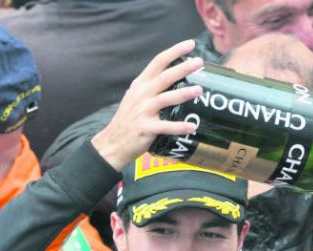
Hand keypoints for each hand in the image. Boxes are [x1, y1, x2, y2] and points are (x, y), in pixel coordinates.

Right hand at [91, 40, 204, 170]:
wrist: (112, 143)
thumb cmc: (129, 120)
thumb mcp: (135, 98)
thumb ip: (151, 88)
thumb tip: (174, 79)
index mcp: (140, 85)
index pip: (158, 62)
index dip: (175, 51)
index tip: (191, 44)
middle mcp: (141, 95)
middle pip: (164, 77)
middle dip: (182, 68)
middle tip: (199, 62)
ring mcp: (142, 111)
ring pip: (166, 99)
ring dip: (184, 94)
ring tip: (199, 90)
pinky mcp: (145, 128)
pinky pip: (165, 126)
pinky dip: (179, 127)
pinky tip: (192, 127)